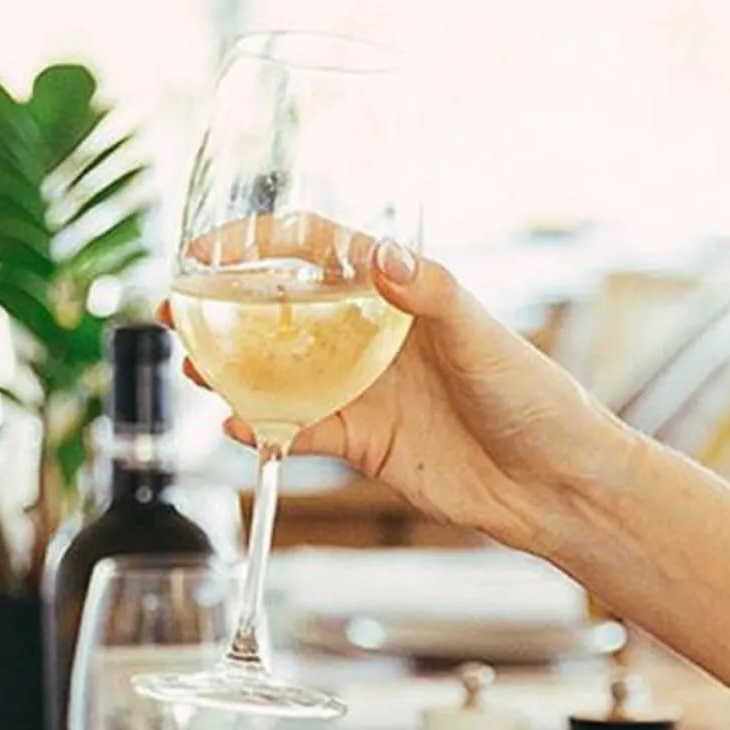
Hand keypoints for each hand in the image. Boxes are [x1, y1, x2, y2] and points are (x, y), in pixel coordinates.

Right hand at [185, 240, 619, 556]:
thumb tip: (380, 254)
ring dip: (231, 368)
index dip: (262, 243)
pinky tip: (238, 425)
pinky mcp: (359, 441)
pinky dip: (264, 428)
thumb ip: (428, 293)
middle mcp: (370, 334)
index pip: (318, 250)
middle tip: (177, 308)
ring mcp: (361, 388)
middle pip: (280, 309)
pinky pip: (297, 430)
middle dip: (224, 307)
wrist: (552, 486)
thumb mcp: (482, 336)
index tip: (212, 248)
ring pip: (276, 370)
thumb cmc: (534, 398)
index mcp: (398, 292)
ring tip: (194, 366)